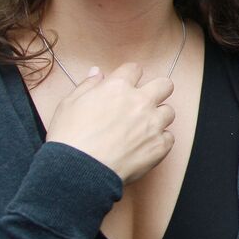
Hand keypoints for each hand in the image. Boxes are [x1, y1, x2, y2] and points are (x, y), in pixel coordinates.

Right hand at [45, 62, 174, 183]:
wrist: (78, 169)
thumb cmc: (70, 138)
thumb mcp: (69, 104)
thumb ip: (87, 85)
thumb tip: (98, 73)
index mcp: (118, 88)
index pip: (135, 69)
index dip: (130, 76)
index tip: (127, 85)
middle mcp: (140, 102)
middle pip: (165, 85)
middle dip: (157, 90)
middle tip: (145, 102)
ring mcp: (152, 124)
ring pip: (169, 112)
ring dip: (158, 117)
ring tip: (143, 128)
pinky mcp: (159, 146)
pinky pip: (169, 137)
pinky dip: (159, 141)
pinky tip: (144, 146)